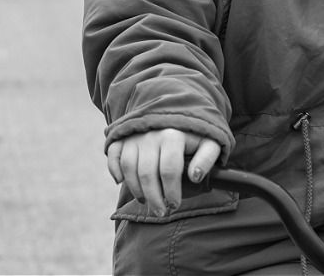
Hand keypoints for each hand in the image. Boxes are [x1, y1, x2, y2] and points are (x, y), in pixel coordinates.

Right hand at [105, 129, 221, 215]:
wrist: (176, 112)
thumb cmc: (194, 135)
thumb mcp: (209, 143)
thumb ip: (207, 159)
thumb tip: (195, 177)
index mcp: (173, 135)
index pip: (169, 170)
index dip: (171, 192)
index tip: (174, 205)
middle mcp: (151, 133)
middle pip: (147, 173)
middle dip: (153, 198)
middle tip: (160, 212)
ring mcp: (135, 135)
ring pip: (129, 167)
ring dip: (135, 189)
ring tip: (145, 201)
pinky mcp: (124, 136)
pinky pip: (114, 154)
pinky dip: (114, 169)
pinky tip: (121, 182)